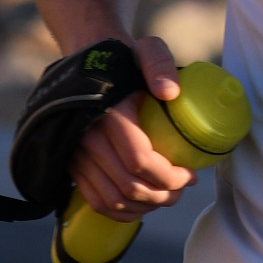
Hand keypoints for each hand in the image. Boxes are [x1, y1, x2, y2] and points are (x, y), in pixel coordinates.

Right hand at [66, 37, 194, 217]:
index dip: (170, 177)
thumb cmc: (124, 61)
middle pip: (129, 186)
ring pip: (114, 199)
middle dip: (162, 195)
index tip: (190, 174)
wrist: (87, 66)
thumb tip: (170, 92)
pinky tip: (143, 206)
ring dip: (145, 207)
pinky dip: (122, 212)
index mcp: (110, 114)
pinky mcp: (72, 166)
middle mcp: (87, 137)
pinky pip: (96, 201)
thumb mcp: (147, 50)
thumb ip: (160, 63)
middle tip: (182, 189)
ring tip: (166, 196)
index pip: (140, 161)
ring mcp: (76, 154)